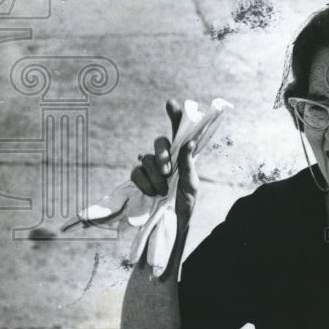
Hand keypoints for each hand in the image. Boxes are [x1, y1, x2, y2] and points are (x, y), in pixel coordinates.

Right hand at [130, 99, 198, 221]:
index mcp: (182, 156)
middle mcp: (166, 158)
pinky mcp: (140, 179)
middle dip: (162, 154)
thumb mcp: (191, 185)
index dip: (175, 116)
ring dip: (156, 176)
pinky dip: (144, 183)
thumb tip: (190, 143)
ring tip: (163, 191)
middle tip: (168, 171)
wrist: (173, 224)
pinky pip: (136, 172)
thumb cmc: (185, 202)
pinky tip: (152, 193)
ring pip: (147, 159)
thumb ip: (188, 164)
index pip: (179, 132)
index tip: (171, 103)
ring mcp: (151, 168)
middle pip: (160, 142)